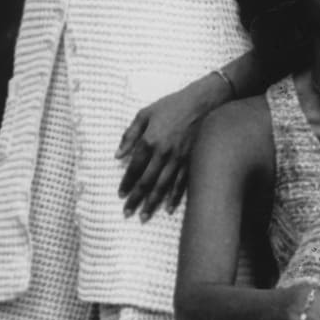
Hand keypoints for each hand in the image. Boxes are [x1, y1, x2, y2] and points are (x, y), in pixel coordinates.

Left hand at [117, 80, 225, 220]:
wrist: (201, 103)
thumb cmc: (171, 105)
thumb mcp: (144, 114)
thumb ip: (129, 135)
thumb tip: (117, 155)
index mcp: (149, 140)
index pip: (134, 167)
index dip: (126, 183)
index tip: (120, 195)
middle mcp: (163, 153)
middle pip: (146, 182)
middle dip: (136, 199)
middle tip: (127, 213)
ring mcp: (179, 159)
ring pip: (163, 186)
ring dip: (152, 203)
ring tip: (144, 216)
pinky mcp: (191, 161)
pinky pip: (181, 183)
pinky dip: (174, 197)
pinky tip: (167, 208)